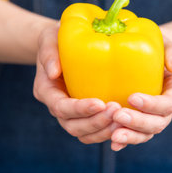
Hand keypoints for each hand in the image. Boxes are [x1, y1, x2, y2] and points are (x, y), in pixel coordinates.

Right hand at [33, 24, 121, 143]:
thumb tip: (53, 72)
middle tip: (117, 110)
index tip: (100, 103)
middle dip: (95, 122)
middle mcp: (57, 106)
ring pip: (85, 134)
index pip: (61, 107)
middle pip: (73, 126)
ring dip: (104, 130)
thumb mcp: (49, 38)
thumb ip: (49, 52)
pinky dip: (108, 131)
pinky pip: (95, 131)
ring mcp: (71, 114)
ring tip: (123, 119)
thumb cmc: (56, 38)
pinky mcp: (86, 115)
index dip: (80, 109)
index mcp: (46, 91)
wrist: (62, 44)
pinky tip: (126, 122)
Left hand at [110, 38, 171, 150]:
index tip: (132, 97)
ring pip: (147, 133)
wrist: (149, 56)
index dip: (152, 104)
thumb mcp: (168, 44)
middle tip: (118, 115)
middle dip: (138, 122)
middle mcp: (169, 108)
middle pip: (158, 123)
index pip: (169, 103)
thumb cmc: (158, 47)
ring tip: (114, 135)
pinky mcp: (140, 122)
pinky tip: (113, 143)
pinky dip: (125, 140)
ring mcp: (155, 117)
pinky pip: (135, 135)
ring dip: (131, 135)